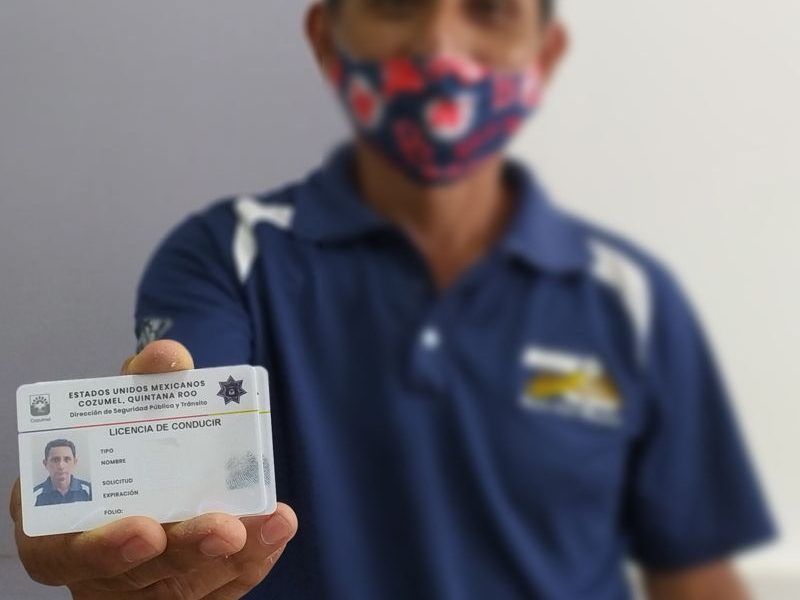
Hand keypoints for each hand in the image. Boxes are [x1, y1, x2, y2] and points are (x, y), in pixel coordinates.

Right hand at [10, 340, 297, 598]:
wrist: (148, 468)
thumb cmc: (125, 441)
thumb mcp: (125, 406)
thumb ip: (142, 382)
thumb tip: (167, 356)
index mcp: (60, 527)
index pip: (66, 553)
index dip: (105, 548)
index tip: (146, 529)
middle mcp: (99, 568)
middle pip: (139, 576)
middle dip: (186, 551)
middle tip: (225, 530)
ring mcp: (145, 586)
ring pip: (188, 585)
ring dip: (235, 556)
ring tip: (272, 523)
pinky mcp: (189, 589)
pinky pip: (224, 584)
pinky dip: (254, 556)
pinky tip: (278, 526)